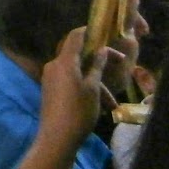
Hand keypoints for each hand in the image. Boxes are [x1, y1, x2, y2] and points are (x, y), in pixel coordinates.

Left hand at [37, 27, 118, 155]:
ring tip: (113, 102)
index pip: (75, 36)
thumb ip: (97, 66)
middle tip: (118, 64)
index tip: (103, 31)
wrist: (57, 138)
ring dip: (95, 83)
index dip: (89, 30)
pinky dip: (84, 88)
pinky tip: (100, 106)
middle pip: (78, 55)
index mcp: (64, 61)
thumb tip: (102, 49)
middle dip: (98, 62)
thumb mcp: (93, 88)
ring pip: (77, 73)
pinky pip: (70, 82)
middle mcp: (54, 65)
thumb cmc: (78, 111)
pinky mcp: (51, 90)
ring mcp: (51, 78)